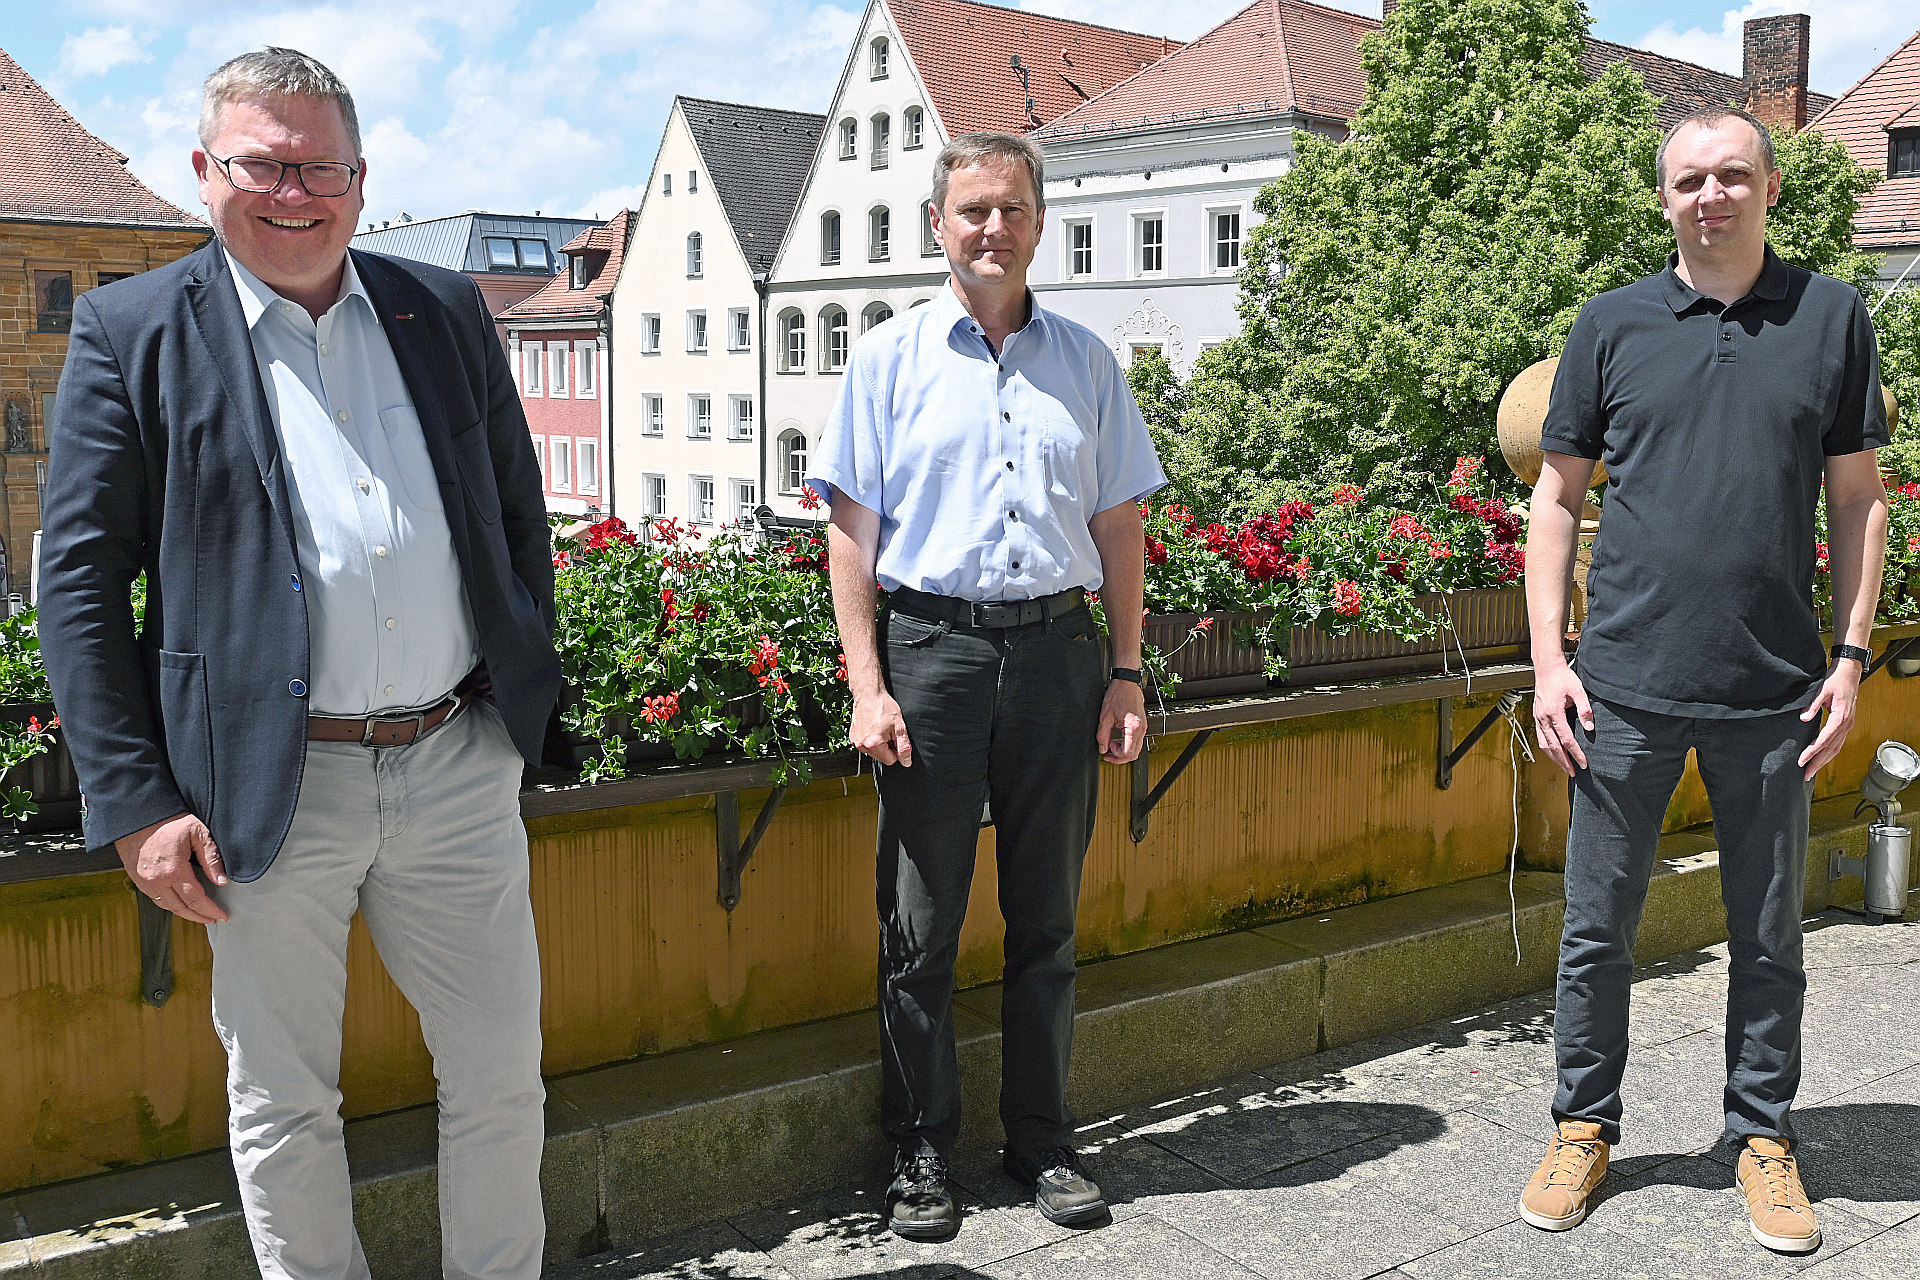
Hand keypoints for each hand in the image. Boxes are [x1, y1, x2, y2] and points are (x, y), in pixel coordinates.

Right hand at [116, 812, 228, 923]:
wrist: (137, 815)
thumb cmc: (168, 821)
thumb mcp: (198, 832)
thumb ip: (212, 858)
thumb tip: (222, 881)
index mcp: (173, 870)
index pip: (196, 899)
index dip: (210, 910)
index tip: (222, 916)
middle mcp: (156, 880)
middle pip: (181, 908)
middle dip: (199, 916)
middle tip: (213, 918)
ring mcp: (144, 881)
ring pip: (166, 906)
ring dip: (184, 912)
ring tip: (199, 914)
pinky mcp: (137, 878)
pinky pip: (155, 898)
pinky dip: (169, 904)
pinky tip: (180, 902)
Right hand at [850, 690, 913, 765]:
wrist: (869, 694)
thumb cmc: (883, 706)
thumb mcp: (899, 727)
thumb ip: (904, 746)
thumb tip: (906, 762)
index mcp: (874, 744)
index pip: (890, 761)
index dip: (896, 750)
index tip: (894, 737)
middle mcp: (862, 745)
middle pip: (881, 757)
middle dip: (887, 747)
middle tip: (888, 731)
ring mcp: (856, 741)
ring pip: (873, 751)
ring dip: (878, 743)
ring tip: (880, 728)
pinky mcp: (853, 737)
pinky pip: (865, 745)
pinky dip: (870, 739)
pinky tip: (873, 727)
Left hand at [1097, 678, 1146, 763]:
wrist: (1127, 682)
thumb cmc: (1118, 694)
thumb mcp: (1105, 716)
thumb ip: (1102, 735)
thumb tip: (1102, 748)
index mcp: (1133, 727)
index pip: (1127, 753)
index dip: (1115, 755)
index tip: (1106, 750)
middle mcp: (1141, 729)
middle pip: (1134, 754)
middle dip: (1119, 758)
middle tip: (1107, 754)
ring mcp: (1144, 728)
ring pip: (1136, 750)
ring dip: (1124, 752)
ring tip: (1111, 746)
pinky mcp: (1142, 726)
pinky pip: (1137, 742)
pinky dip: (1128, 745)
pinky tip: (1118, 740)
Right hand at [1532, 662, 1593, 775]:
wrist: (1546, 667)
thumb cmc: (1562, 676)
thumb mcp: (1578, 691)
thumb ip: (1585, 710)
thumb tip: (1590, 727)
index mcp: (1554, 712)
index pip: (1566, 739)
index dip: (1576, 753)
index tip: (1584, 763)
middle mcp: (1543, 718)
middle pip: (1553, 747)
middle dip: (1564, 762)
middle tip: (1573, 772)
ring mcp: (1538, 718)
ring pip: (1544, 744)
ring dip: (1554, 757)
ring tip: (1564, 766)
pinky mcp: (1537, 716)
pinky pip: (1540, 737)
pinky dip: (1547, 748)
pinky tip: (1554, 752)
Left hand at [1798, 661, 1861, 779]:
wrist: (1850, 672)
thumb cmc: (1836, 679)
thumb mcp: (1822, 689)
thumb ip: (1813, 705)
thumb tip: (1803, 718)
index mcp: (1840, 717)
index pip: (1824, 740)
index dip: (1812, 752)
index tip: (1801, 760)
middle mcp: (1846, 724)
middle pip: (1831, 749)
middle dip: (1818, 763)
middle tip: (1806, 775)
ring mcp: (1847, 725)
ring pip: (1836, 748)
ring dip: (1824, 761)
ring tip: (1812, 771)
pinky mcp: (1846, 723)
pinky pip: (1838, 742)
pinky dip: (1830, 753)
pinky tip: (1822, 758)